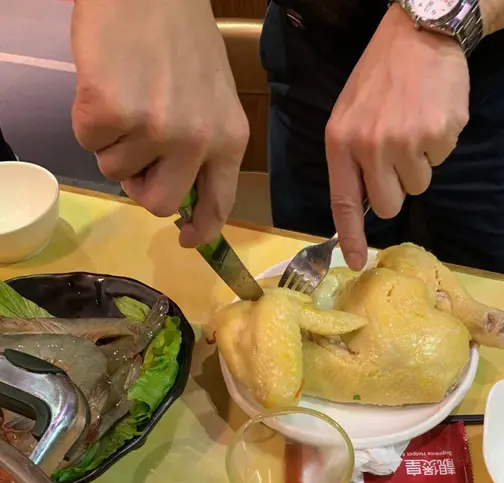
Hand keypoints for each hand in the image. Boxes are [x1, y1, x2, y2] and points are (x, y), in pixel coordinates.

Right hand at [71, 0, 248, 245]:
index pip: (218, 203)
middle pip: (159, 204)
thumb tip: (181, 196)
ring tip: (124, 98)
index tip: (187, 240)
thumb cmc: (180, 35)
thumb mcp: (213, 96)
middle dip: (141, 187)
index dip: (201, 230)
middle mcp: (196, 141)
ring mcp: (153, 129)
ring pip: (116, 173)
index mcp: (229, 139)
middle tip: (135, 154)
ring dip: (112, 143)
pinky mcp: (110, 113)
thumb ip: (204, 145)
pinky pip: (88, 143)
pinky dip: (88, 120)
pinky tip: (105, 85)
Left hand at [325, 4, 469, 268]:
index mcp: (342, 141)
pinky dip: (440, 142)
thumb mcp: (349, 114)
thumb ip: (351, 159)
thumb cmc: (381, 77)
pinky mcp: (439, 133)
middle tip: (399, 154)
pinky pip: (442, 159)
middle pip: (390, 204)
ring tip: (415, 124)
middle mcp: (372, 145)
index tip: (357, 262)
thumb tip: (362, 205)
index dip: (352, 237)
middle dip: (398, 188)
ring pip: (420, 185)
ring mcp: (407, 140)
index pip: (344, 202)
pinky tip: (431, 114)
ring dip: (420, 162)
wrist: (419, 33)